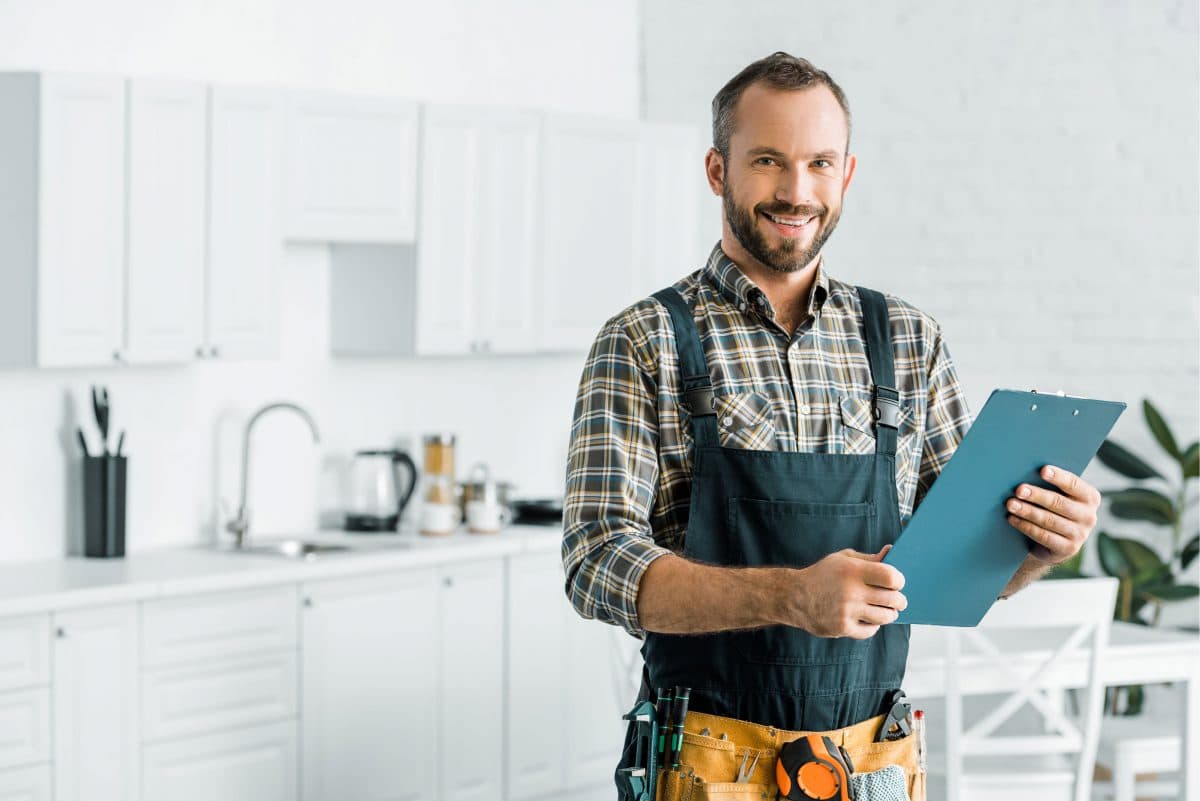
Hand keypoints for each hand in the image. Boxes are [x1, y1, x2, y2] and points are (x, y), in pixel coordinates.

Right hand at [786, 546, 906, 638]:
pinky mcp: (842, 628)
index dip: (899, 581)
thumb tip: (891, 552)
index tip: (897, 582)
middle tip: (898, 600)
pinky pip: (870, 630)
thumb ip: (868, 559)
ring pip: (885, 617)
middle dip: (899, 600)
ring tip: (886, 610)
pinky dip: (873, 626)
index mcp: (852, 570)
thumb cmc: (823, 574)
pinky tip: (868, 618)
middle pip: (893, 599)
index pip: (891, 577)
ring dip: (889, 614)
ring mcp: (847, 611)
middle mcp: (850, 591)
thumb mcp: (843, 559)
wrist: (794, 597)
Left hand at [1006, 465, 1100, 564]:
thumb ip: (1050, 485)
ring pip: (1049, 520)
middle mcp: (1089, 516)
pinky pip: (1043, 536)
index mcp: (1090, 497)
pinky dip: (1026, 526)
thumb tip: (1025, 470)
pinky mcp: (1068, 549)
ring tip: (1010, 504)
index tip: (1042, 470)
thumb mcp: (1057, 496)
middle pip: (1059, 502)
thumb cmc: (1053, 509)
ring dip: (1027, 511)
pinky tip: (1012, 519)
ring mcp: (1080, 534)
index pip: (1074, 484)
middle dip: (1036, 495)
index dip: (1058, 477)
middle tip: (1018, 490)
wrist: (1055, 543)